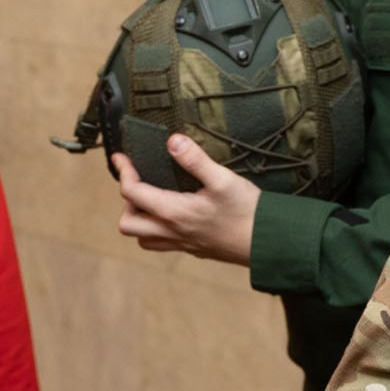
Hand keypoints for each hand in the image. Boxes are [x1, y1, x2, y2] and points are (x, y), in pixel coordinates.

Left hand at [113, 137, 258, 264]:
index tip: (122, 158)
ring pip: (142, 239)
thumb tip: (172, 141)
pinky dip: (155, 230)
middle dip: (127, 202)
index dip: (123, 172)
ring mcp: (181, 243)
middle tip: (139, 182)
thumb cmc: (247, 212)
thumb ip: (195, 160)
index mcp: (174, 212)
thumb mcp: (222, 179)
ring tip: (152, 200)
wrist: (267, 243)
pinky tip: (171, 215)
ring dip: (139, 219)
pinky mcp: (193, 249)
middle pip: (128, 224)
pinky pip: (161, 244)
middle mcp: (172, 231)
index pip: (132, 193)